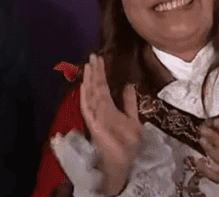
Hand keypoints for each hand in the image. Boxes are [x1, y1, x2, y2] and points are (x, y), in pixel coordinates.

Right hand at [80, 54, 143, 194]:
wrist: (124, 162)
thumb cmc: (127, 144)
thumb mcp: (134, 120)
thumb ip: (129, 103)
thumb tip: (128, 85)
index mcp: (108, 108)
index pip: (103, 87)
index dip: (101, 73)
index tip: (99, 59)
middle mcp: (100, 111)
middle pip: (96, 89)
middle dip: (94, 73)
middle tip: (92, 56)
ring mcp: (96, 117)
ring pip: (91, 95)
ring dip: (89, 81)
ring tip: (88, 66)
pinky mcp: (93, 126)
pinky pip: (88, 109)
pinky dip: (86, 97)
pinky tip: (85, 85)